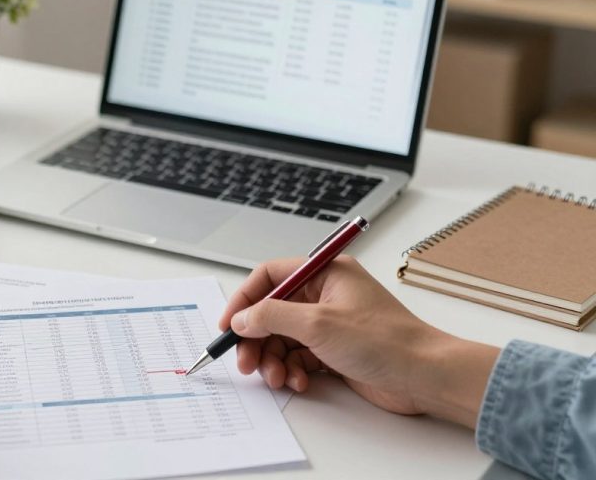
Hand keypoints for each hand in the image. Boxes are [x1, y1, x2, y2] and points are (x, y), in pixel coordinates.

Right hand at [219, 256, 498, 427]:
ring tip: (277, 378)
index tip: (229, 325)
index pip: (269, 276)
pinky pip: (298, 357)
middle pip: (272, 312)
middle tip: (246, 362)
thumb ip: (271, 317)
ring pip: (282, 339)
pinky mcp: (334, 350)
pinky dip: (292, 370)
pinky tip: (299, 381)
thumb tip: (242, 318)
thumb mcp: (317, 324)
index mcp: (324, 273)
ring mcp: (330, 324)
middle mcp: (325, 295)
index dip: (245, 299)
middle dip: (256, 339)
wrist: (425, 376)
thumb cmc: (386, 341)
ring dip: (274, 360)